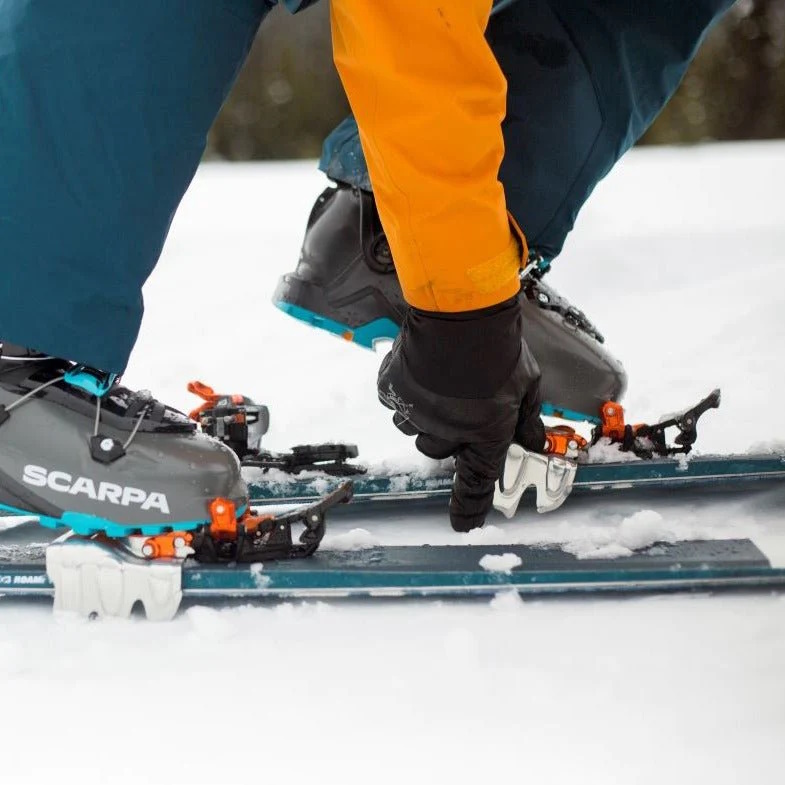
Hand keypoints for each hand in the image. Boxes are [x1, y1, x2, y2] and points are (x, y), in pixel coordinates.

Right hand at [378, 294, 544, 530]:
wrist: (459, 312)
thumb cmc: (499, 347)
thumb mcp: (527, 384)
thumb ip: (528, 418)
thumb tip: (535, 440)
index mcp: (484, 435)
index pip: (476, 482)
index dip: (468, 507)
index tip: (462, 526)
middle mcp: (446, 432)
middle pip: (439, 450)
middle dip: (449, 432)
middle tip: (462, 401)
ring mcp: (416, 414)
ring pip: (415, 428)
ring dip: (426, 414)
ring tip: (442, 380)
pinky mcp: (393, 392)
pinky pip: (396, 404)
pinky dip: (407, 392)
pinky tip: (424, 369)